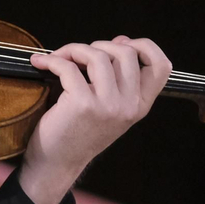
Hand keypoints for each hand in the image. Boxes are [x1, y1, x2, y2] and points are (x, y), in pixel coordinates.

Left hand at [20, 36, 171, 203]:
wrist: (58, 162)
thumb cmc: (80, 131)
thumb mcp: (111, 107)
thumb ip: (119, 79)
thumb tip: (122, 41)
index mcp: (141, 106)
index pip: (162, 66)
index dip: (144, 46)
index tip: (120, 43)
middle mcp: (129, 106)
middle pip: (126, 53)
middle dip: (98, 45)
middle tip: (79, 55)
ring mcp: (108, 105)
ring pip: (98, 56)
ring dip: (74, 50)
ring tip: (59, 58)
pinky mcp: (82, 104)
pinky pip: (68, 67)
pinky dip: (52, 60)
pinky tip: (42, 64)